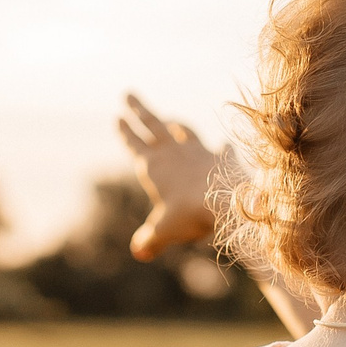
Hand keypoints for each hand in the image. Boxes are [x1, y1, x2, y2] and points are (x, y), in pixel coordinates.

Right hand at [117, 94, 219, 259]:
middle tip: (129, 94)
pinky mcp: (220, 158)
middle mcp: (173, 152)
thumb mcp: (164, 231)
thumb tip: (139, 252)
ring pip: (183, 130)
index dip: (125, 132)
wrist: (228, 202)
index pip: (134, 144)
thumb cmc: (190, 215)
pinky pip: (220, 149)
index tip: (117, 116)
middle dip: (139, 109)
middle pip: (152, 124)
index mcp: (153, 166)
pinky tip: (224, 144)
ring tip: (170, 118)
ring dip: (175, 123)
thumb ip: (150, 240)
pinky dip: (221, 147)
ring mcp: (198, 151)